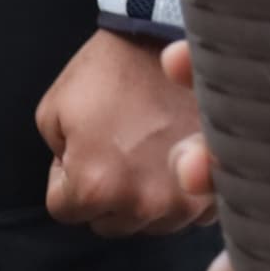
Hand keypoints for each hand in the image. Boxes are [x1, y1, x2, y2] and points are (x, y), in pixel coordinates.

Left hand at [40, 28, 209, 232]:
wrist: (166, 45)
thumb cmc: (106, 73)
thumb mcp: (53, 110)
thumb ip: (57, 157)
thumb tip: (73, 181)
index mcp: (97, 186)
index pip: (66, 211)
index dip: (65, 179)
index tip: (78, 151)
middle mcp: (145, 205)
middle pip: (110, 224)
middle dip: (103, 195)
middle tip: (111, 150)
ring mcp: (185, 203)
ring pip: (150, 225)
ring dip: (141, 199)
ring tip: (142, 151)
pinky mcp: (216, 195)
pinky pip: (186, 215)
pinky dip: (177, 196)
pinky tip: (170, 161)